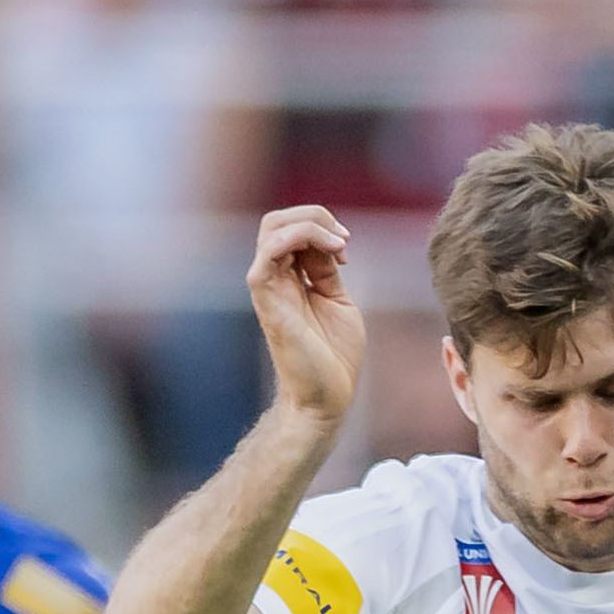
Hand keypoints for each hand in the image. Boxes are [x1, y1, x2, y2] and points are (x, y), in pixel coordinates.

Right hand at [247, 206, 365, 428]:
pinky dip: (299, 238)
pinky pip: (268, 253)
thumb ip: (327, 270)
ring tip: (339, 244)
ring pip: (272, 228)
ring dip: (311, 224)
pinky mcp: (266, 299)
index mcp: (290, 277)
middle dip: (314, 215)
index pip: (292, 228)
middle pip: (277, 220)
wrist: (327, 398)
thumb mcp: (338, 301)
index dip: (322, 225)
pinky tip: (332, 251)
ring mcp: (268, 286)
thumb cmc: (334, 357)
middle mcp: (274, 277)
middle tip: (343, 238)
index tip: (346, 248)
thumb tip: (328, 241)